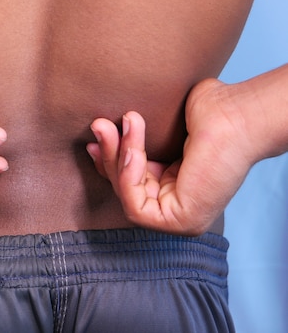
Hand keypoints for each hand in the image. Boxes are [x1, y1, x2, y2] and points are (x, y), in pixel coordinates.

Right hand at [86, 79, 255, 235]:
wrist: (236, 115)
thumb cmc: (213, 112)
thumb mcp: (163, 125)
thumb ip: (136, 131)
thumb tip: (106, 125)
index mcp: (179, 188)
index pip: (132, 184)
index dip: (110, 161)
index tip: (98, 135)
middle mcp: (180, 207)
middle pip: (126, 190)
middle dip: (110, 156)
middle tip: (100, 125)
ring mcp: (182, 220)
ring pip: (128, 197)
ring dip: (119, 159)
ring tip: (124, 125)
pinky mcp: (180, 222)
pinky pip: (136, 206)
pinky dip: (128, 176)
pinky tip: (132, 151)